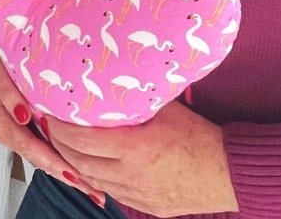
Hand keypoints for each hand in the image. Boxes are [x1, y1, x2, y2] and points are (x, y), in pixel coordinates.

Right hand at [0, 33, 105, 207]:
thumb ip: (8, 91)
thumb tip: (23, 116)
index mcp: (1, 116)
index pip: (26, 143)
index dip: (48, 157)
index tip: (71, 169)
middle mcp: (11, 126)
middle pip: (37, 156)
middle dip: (63, 172)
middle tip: (89, 188)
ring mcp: (21, 127)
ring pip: (42, 155)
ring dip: (66, 170)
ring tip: (91, 186)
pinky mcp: (30, 124)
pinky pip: (46, 145)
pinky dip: (64, 158)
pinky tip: (82, 168)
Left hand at [45, 97, 238, 216]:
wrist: (231, 172)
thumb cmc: (200, 136)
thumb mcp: (165, 108)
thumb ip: (134, 96)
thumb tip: (108, 75)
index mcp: (136, 148)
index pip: (81, 140)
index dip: (59, 128)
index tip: (50, 114)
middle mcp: (133, 175)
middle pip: (80, 163)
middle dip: (60, 145)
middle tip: (51, 127)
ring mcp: (139, 195)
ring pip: (93, 180)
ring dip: (76, 163)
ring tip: (67, 144)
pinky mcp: (147, 207)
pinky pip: (113, 193)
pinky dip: (98, 178)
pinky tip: (94, 164)